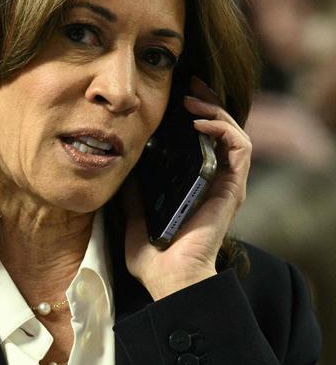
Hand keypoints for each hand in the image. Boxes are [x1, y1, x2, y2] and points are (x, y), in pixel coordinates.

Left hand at [122, 77, 251, 299]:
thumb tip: (123, 167)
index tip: (177, 93)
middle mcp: (213, 181)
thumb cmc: (152, 257)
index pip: (200, 140)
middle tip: (189, 85)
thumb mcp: (134, 215)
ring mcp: (225, 184)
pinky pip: (240, 150)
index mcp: (192, 185)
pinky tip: (199, 122)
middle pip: (219, 131)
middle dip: (206, 102)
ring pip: (234, 133)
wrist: (167, 279)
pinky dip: (224, 129)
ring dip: (216, 111)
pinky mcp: (233, 190)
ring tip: (192, 100)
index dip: (193, 113)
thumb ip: (133, 193)